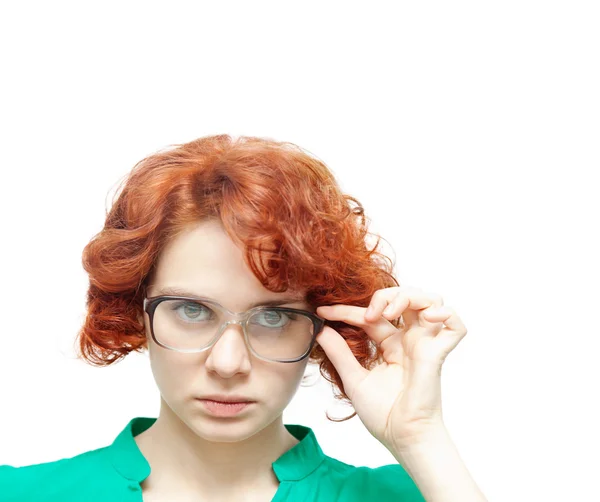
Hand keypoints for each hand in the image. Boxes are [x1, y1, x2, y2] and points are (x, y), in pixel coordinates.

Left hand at [315, 286, 467, 451]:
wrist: (401, 437)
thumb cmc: (382, 414)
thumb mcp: (353, 378)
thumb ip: (339, 353)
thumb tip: (320, 329)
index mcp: (389, 345)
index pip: (370, 315)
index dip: (346, 309)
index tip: (323, 311)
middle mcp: (408, 340)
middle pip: (405, 297)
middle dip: (385, 295)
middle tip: (368, 314)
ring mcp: (425, 344)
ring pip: (430, 301)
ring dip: (409, 296)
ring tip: (390, 312)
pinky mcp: (438, 354)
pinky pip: (456, 326)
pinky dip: (446, 314)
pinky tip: (427, 317)